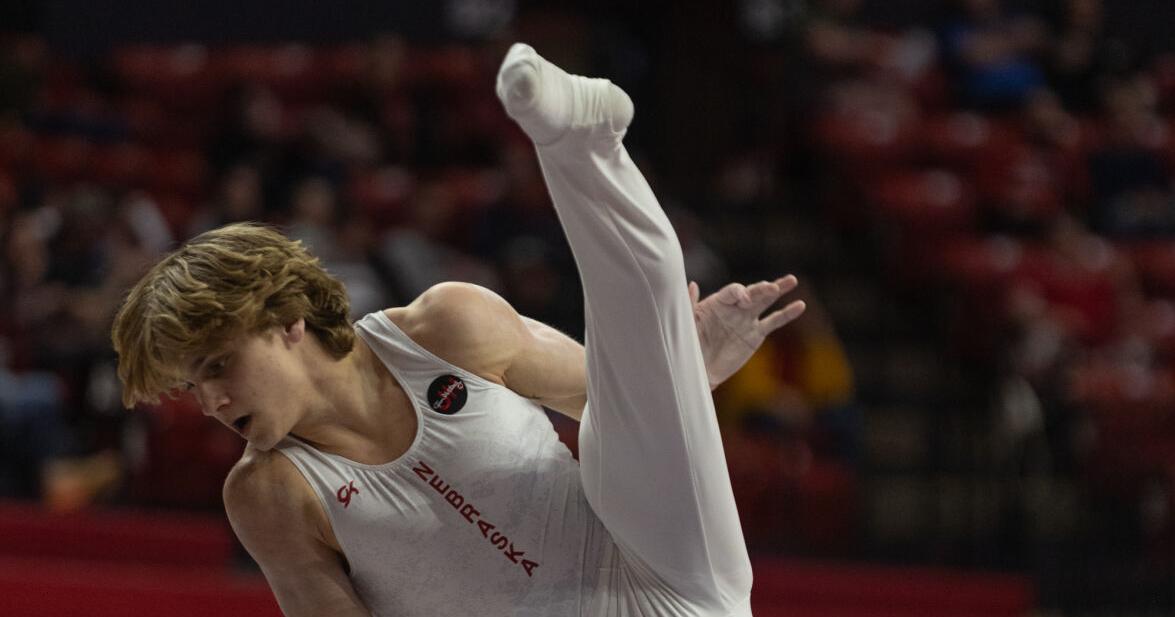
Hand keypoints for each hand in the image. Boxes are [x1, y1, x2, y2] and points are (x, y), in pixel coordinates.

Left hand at [690, 275, 806, 389]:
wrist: (699, 371)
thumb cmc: (688, 346)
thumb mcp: (687, 325)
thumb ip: (690, 305)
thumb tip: (692, 284)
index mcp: (716, 302)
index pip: (731, 292)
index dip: (739, 292)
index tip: (743, 298)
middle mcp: (734, 307)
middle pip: (751, 293)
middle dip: (761, 289)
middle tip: (772, 287)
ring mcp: (747, 319)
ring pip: (765, 301)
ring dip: (778, 290)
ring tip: (791, 280)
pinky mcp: (756, 334)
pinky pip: (774, 321)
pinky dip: (787, 313)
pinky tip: (800, 305)